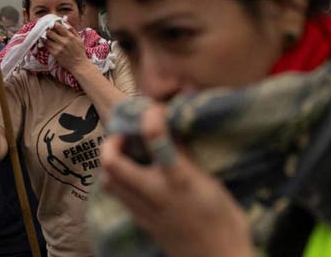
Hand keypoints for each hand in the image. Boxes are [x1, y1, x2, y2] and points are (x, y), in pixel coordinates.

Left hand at [45, 22, 87, 74]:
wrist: (79, 65)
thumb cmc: (80, 51)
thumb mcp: (79, 39)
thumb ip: (72, 30)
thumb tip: (65, 21)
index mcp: (70, 36)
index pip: (58, 26)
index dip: (53, 24)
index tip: (52, 24)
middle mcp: (64, 41)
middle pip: (50, 32)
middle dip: (48, 30)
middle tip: (47, 30)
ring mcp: (58, 48)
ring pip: (47, 39)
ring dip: (45, 36)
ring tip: (45, 35)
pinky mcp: (55, 54)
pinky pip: (47, 46)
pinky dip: (45, 42)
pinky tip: (45, 41)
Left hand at [100, 105, 252, 256]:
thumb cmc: (222, 219)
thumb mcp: (210, 183)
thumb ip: (186, 156)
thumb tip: (169, 128)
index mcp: (179, 180)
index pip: (156, 140)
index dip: (151, 117)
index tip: (154, 107)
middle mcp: (155, 194)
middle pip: (112, 163)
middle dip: (112, 142)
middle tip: (126, 133)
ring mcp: (144, 210)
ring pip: (108, 180)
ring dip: (110, 161)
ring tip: (127, 151)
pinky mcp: (141, 222)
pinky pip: (118, 196)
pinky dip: (117, 179)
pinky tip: (133, 173)